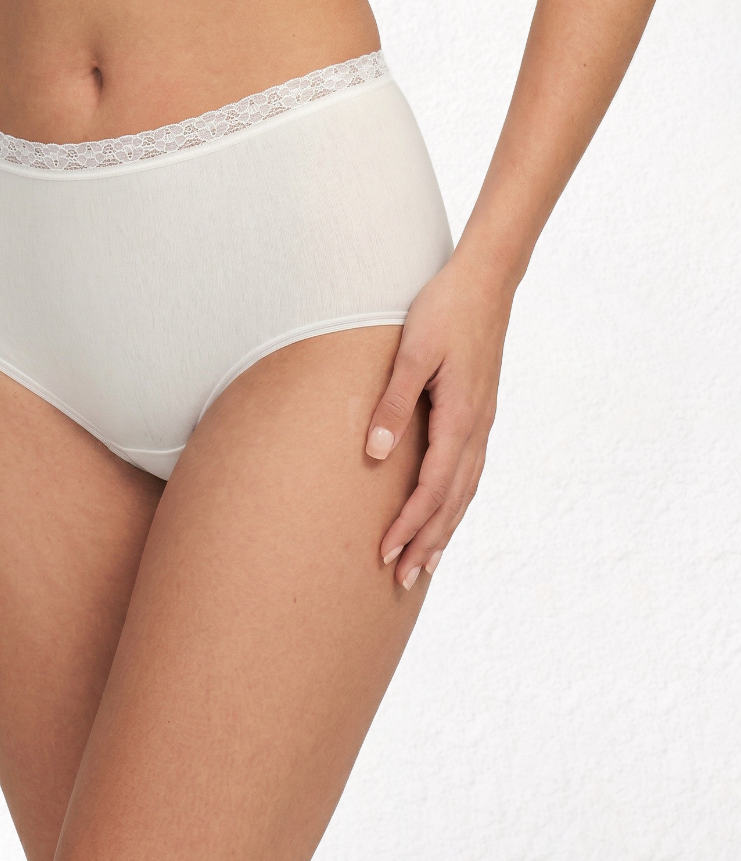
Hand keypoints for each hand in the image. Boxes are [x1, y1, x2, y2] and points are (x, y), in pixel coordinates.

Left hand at [365, 252, 512, 588]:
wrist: (486, 282)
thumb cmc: (444, 311)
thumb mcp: (412, 354)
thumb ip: (393, 404)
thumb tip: (373, 454)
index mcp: (460, 418)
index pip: (432, 488)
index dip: (409, 525)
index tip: (385, 553)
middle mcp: (477, 429)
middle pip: (452, 501)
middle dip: (427, 542)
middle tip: (403, 578)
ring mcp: (483, 423)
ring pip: (465, 491)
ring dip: (444, 528)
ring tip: (426, 562)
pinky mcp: (481, 413)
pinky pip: (470, 472)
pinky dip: (457, 501)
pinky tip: (447, 510)